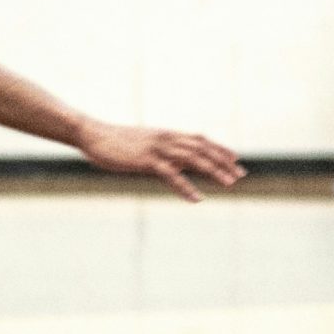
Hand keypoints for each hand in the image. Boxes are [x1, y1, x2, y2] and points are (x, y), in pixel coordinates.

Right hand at [77, 121, 246, 201]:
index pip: (200, 139)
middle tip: (241, 174)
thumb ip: (162, 150)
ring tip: (230, 184)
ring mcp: (158, 149)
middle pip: (203, 148)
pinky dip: (186, 187)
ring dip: (214, 171)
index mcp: (167, 134)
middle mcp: (167, 138)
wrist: (92, 134)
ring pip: (193, 159)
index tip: (235, 159)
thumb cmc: (116, 141)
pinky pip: (171, 175)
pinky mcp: (146, 161)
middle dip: (224, 161)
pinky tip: (197, 199)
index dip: (219, 148)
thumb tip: (176, 160)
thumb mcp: (144, 143)